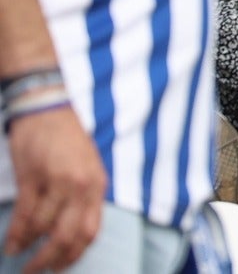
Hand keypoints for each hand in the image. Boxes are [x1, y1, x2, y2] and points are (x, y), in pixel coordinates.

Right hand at [3, 105, 104, 273]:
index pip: (90, 231)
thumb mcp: (88, 167)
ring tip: (18, 255)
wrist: (48, 109)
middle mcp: (81, 186)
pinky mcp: (33, 177)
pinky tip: (10, 244)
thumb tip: (74, 233)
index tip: (60, 268)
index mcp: (97, 185)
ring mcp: (57, 181)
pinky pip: (25, 215)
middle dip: (51, 259)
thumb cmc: (67, 140)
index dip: (74, 255)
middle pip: (67, 235)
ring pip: (43, 228)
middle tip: (36, 271)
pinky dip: (17, 234)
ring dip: (28, 247)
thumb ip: (85, 197)